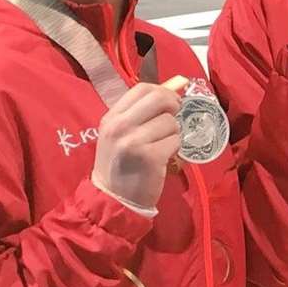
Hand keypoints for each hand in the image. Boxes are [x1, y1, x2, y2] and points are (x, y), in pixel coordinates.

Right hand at [92, 83, 182, 209]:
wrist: (114, 197)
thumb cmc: (120, 164)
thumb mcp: (119, 134)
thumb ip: (139, 113)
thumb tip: (172, 90)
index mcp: (112, 117)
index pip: (142, 88)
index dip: (162, 91)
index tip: (168, 103)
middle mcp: (120, 126)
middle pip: (160, 98)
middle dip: (174, 105)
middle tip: (173, 117)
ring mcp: (134, 141)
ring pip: (171, 122)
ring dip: (172, 134)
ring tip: (160, 146)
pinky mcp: (151, 156)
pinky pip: (175, 141)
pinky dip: (174, 149)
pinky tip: (162, 158)